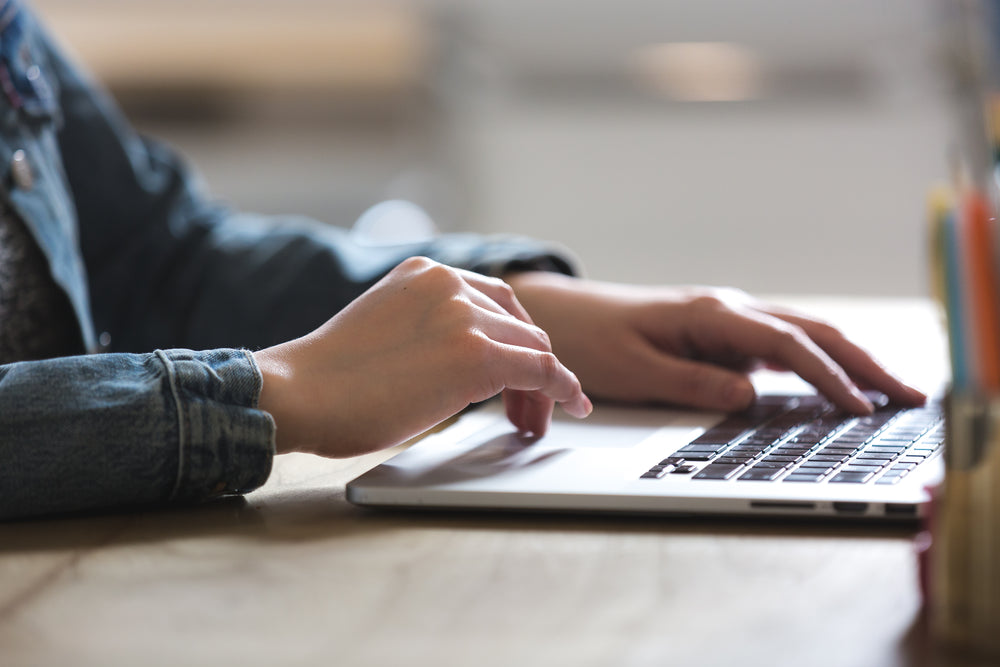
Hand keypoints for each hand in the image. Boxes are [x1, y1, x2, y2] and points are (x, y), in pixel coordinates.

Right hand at [254, 257, 590, 456]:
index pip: (494, 301)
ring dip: (543, 387)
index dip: (514, 340)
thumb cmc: (329, 379)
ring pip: (535, 348)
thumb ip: (427, 329)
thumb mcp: (386, 329)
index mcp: (426, 272)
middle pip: (520, 325)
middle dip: (530, 367)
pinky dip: (563, 389)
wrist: (299, 393)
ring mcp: (463, 316)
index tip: (521, 371)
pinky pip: (541, 370)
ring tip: (532, 423)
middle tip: (525, 409)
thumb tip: (459, 362)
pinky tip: (571, 406)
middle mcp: (449, 283)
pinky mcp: (475, 355)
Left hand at [505, 271, 926, 413]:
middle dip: (861, 362)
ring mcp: (725, 322)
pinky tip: (834, 384)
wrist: (559, 316)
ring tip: (889, 390)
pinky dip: (813, 363)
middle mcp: (726, 311)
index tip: (860, 406)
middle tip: (908, 395)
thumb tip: (749, 399)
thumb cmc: (589, 339)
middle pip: (809, 332)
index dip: (828, 375)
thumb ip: (692, 386)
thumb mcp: (634, 372)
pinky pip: (776, 347)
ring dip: (846, 360)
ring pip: (800, 336)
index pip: (785, 343)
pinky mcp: (718, 335)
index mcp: (709, 315)